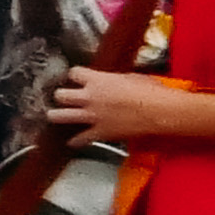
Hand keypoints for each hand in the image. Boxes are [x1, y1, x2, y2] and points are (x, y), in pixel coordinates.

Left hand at [50, 65, 172, 144]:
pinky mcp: (100, 132)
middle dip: (60, 96)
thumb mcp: (130, 77)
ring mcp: (92, 115)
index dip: (75, 76)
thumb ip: (114, 80)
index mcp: (98, 80)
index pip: (74, 72)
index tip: (76, 78)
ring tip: (53, 116)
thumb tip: (113, 82)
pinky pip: (81, 138)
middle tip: (62, 98)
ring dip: (56, 116)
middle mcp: (90, 97)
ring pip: (60, 116)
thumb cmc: (151, 92)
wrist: (160, 112)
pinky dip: (76, 141)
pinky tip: (73, 142)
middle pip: (60, 95)